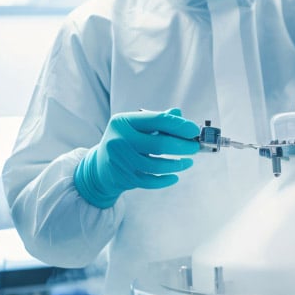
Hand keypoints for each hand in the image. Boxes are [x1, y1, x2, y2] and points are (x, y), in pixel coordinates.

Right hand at [73, 108, 199, 207]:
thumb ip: (157, 120)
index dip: (179, 125)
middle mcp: (119, 140)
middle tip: (195, 147)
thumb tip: (179, 114)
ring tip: (188, 162)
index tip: (194, 130)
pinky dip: (165, 179)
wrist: (99, 166)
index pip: (157, 120)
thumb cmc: (124, 141)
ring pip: (156, 166)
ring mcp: (121, 161)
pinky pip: (151, 181)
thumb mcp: (135, 126)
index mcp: (123, 122)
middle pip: (159, 144)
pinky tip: (175, 176)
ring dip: (177, 164)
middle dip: (183, 146)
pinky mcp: (124, 178)